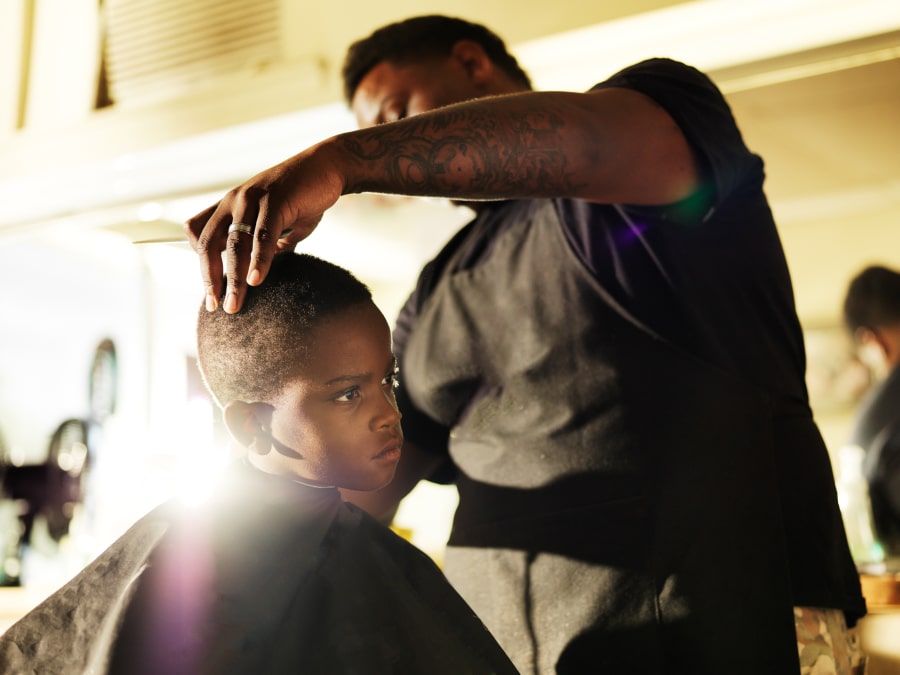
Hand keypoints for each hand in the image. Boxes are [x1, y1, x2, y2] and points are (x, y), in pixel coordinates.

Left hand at [185, 143, 342, 312]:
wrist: (328, 166)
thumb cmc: (304, 194)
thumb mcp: (278, 221)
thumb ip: (268, 243)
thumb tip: (264, 268)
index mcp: (231, 205)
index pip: (199, 234)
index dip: (201, 262)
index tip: (211, 290)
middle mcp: (234, 200)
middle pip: (209, 244)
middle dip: (210, 279)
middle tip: (216, 307)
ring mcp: (252, 198)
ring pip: (234, 244)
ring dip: (234, 278)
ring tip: (235, 304)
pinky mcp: (275, 199)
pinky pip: (262, 235)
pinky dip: (258, 260)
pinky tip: (257, 280)